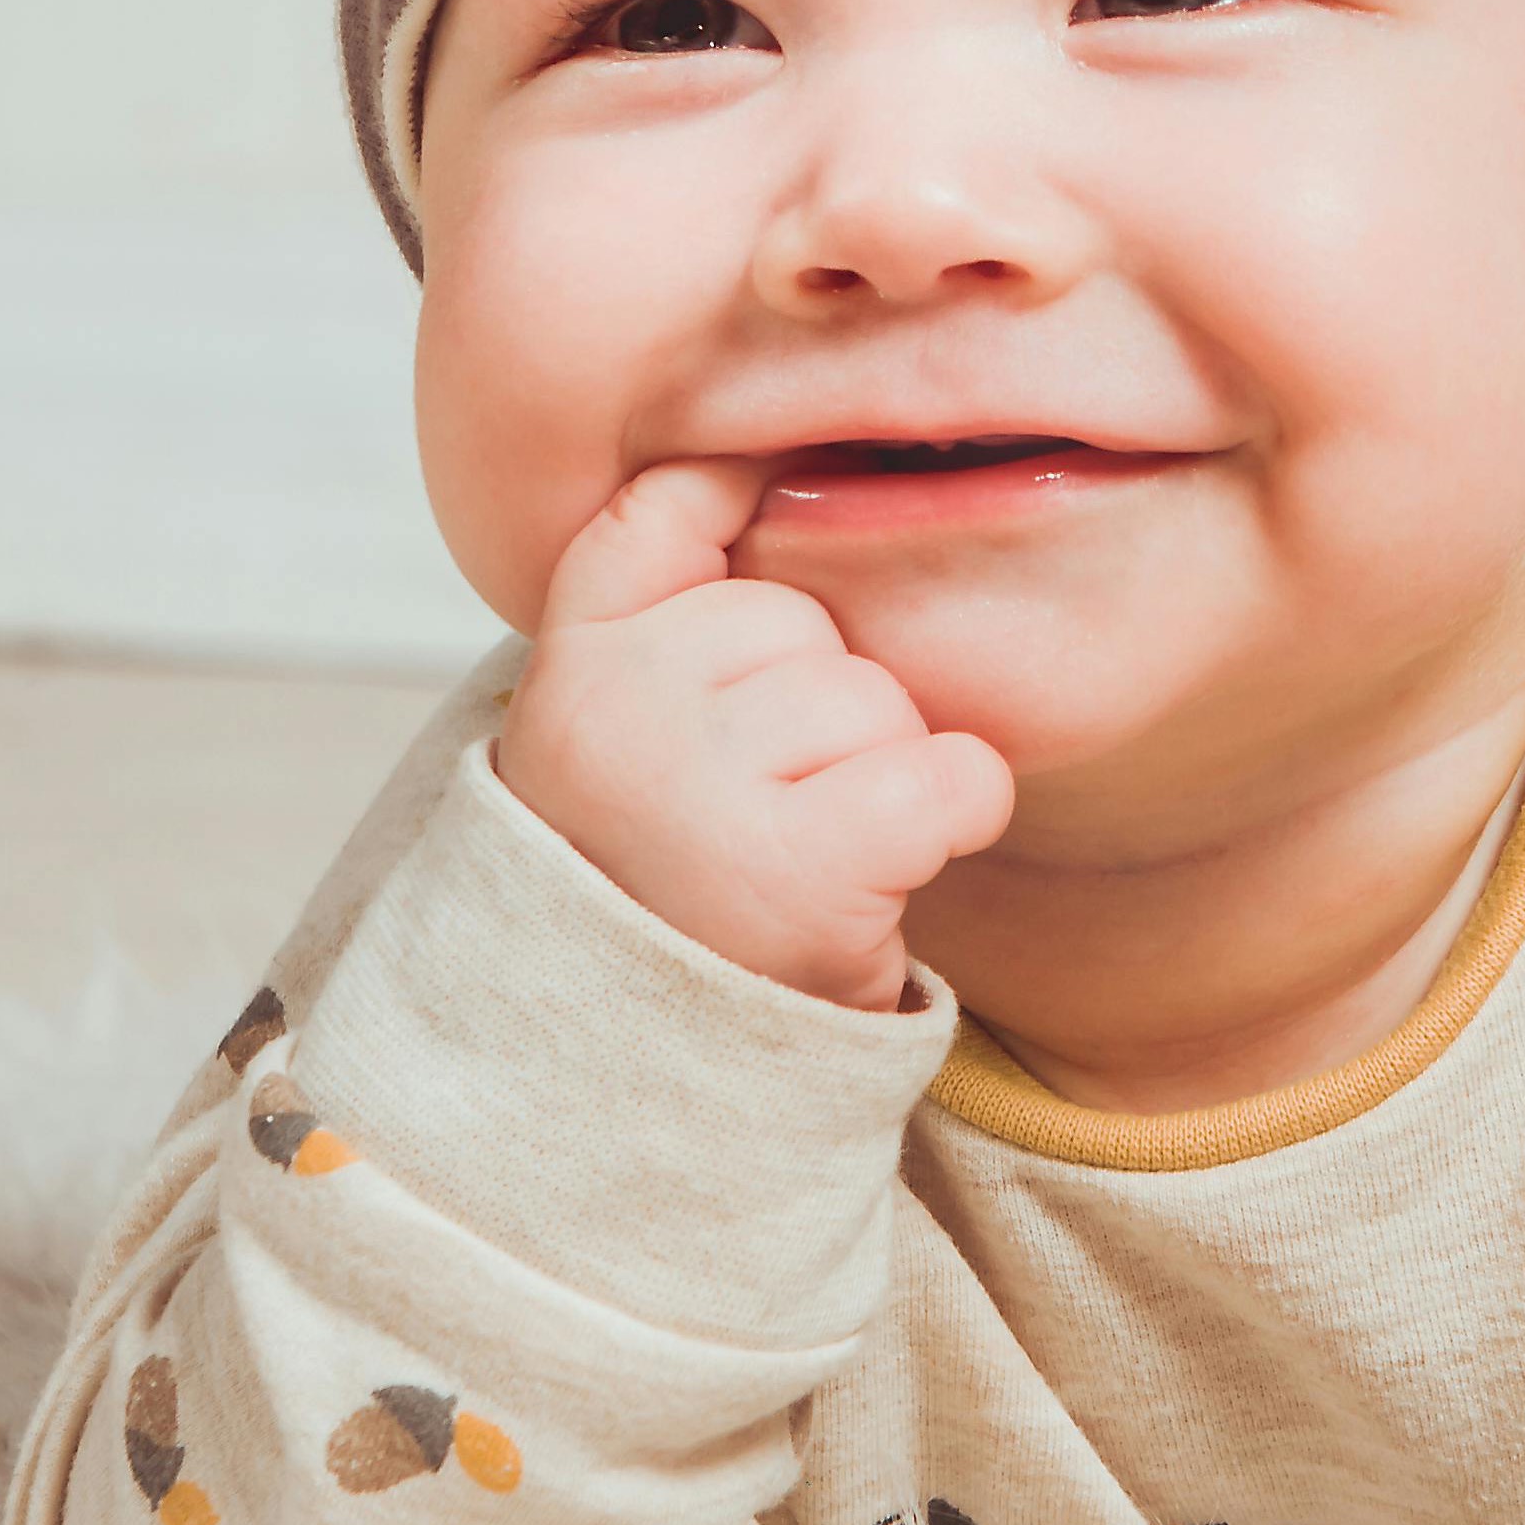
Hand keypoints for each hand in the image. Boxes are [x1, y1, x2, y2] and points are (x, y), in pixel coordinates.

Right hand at [491, 457, 1014, 1010]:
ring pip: (881, 699)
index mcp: (570, 663)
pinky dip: (954, 816)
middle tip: (757, 819)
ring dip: (875, 778)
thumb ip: (654, 586)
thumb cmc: (661, 877)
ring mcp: (708, 783)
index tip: (746, 603)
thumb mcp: (614, 724)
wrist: (644, 1073)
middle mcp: (623, 709)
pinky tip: (888, 871)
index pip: (667, 508)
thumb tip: (750, 451)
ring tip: (800, 858)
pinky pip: (950, 773)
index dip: (734, 525)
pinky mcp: (808, 861)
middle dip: (818, 713)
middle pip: (808, 619)